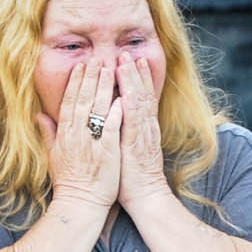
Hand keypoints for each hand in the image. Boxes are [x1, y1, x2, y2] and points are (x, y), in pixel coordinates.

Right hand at [36, 60, 120, 211]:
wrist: (80, 204)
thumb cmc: (68, 181)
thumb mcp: (53, 155)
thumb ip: (48, 132)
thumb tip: (39, 114)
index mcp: (65, 134)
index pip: (69, 102)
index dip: (75, 83)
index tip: (81, 66)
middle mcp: (77, 134)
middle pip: (83, 100)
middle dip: (90, 78)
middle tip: (97, 60)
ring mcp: (92, 142)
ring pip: (98, 109)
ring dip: (104, 87)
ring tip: (110, 69)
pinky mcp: (108, 151)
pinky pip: (112, 127)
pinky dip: (116, 112)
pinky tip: (121, 97)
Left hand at [116, 52, 168, 207]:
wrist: (145, 198)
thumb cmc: (130, 177)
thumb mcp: (122, 149)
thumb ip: (115, 131)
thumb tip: (106, 118)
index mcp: (139, 129)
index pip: (137, 98)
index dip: (132, 79)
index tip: (125, 61)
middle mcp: (144, 128)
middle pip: (141, 94)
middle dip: (134, 73)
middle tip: (127, 53)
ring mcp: (143, 136)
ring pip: (140, 103)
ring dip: (134, 82)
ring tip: (128, 62)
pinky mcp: (137, 146)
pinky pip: (135, 123)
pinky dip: (132, 107)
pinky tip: (127, 93)